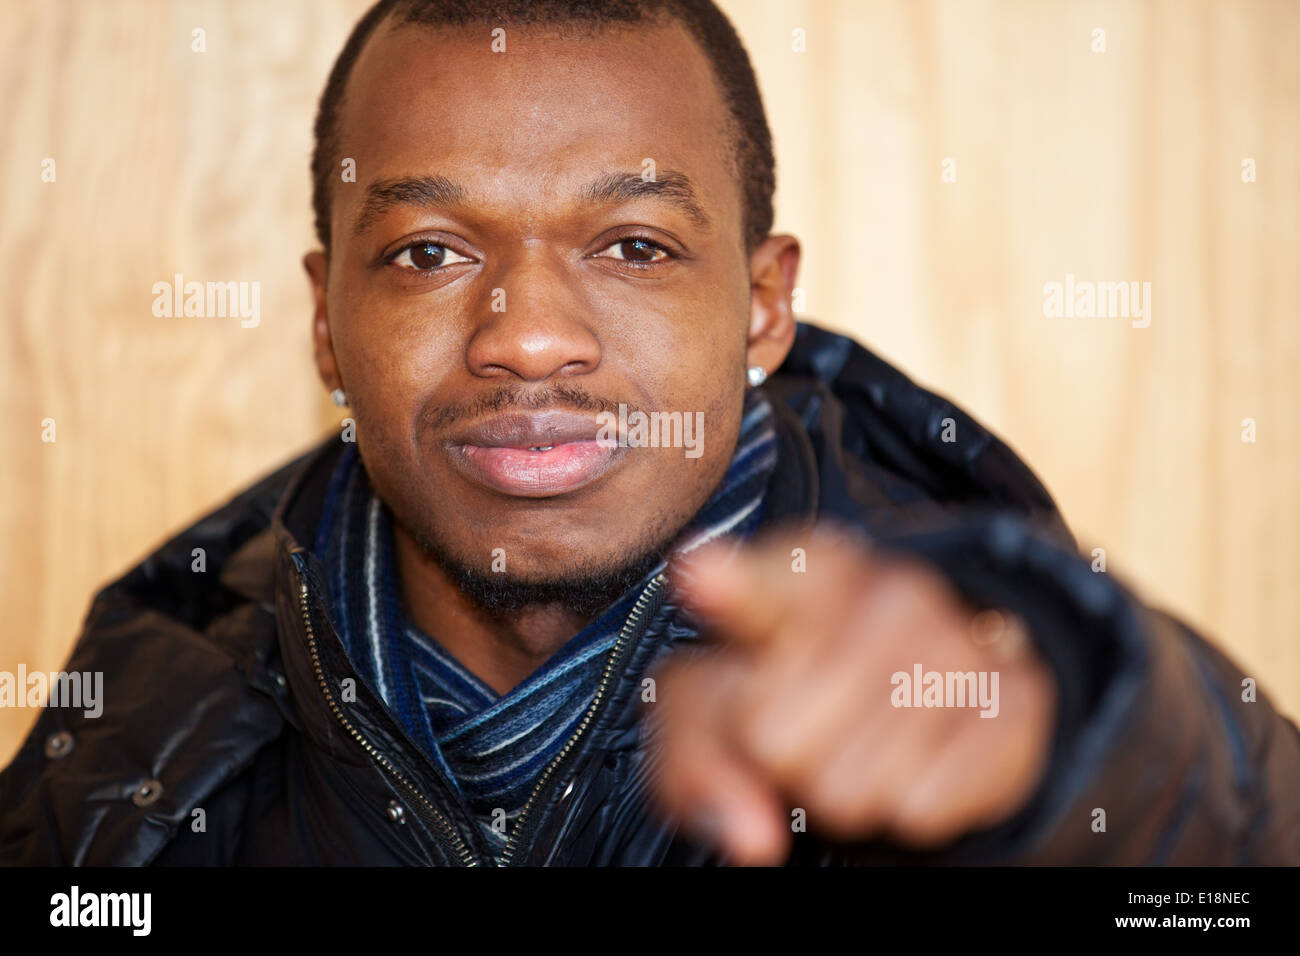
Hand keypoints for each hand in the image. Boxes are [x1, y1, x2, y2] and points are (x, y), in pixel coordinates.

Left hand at [645, 524, 1057, 864]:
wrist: (934, 691)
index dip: (731, 586)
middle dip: (782, 761)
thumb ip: (698, 759)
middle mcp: (887, 588)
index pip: (763, 585)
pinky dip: (908, 809)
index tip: (702, 577)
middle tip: (811, 729)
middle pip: (776, 740)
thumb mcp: (719, 710)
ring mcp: (961, 637)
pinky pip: (922, 809)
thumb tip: (754, 837)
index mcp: (802, 573)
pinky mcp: (1019, 697)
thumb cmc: (798, 694)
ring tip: (864, 744)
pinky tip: (918, 759)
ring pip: (850, 787)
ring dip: (846, 791)